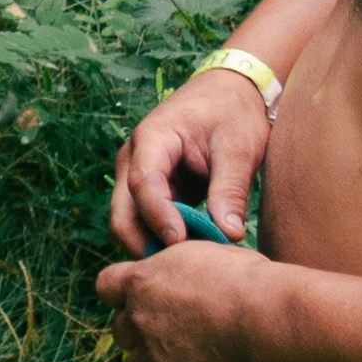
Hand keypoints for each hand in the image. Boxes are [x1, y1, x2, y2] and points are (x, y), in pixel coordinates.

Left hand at [90, 233, 285, 361]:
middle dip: (140, 332)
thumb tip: (176, 272)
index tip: (144, 299)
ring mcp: (152, 355)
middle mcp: (138, 318)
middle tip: (173, 332)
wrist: (267, 318)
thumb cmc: (246, 279)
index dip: (122, 295)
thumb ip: (175, 266)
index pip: (106, 286)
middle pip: (120, 331)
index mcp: (140, 280)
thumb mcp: (202, 254)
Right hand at [107, 66, 272, 256]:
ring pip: (130, 225)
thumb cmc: (233, 113)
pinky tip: (195, 254)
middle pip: (122, 214)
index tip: (181, 242)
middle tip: (184, 268)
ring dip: (155, 246)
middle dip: (146, 244)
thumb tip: (229, 235)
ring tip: (193, 264)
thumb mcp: (238, 148)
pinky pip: (147, 225)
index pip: (143, 185)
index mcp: (152, 139)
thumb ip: (230, 190)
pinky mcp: (152, 193)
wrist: (230, 92)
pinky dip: (164, 242)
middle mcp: (134, 161)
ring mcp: (138, 178)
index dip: (159, 217)